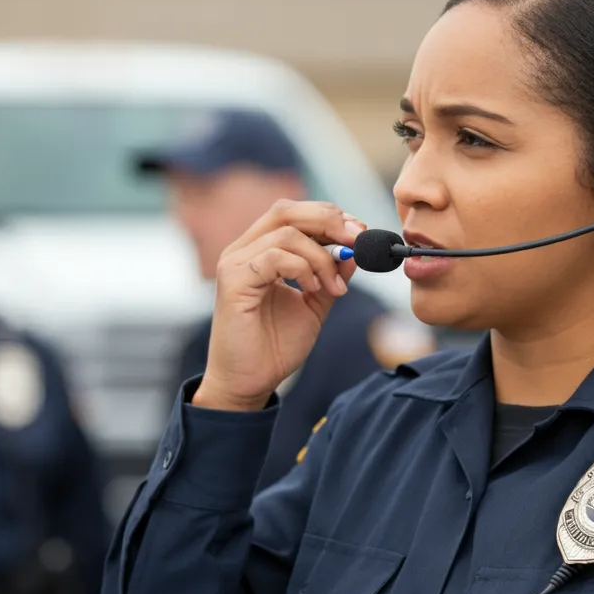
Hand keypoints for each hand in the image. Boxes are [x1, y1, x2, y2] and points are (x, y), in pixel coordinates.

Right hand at [192, 201, 364, 411]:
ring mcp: (235, 263)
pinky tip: (314, 290)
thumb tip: (354, 252)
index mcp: (259, 251)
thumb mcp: (314, 305)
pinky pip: (274, 257)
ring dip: (321, 256)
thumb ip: (330, 276)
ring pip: (286, 233)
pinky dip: (303, 269)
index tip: (360, 233)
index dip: (329, 216)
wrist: (249, 382)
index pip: (293, 213)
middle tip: (357, 241)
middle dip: (329, 221)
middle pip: (286, 211)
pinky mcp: (233, 281)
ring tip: (334, 287)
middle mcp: (243, 250)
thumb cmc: (274, 346)